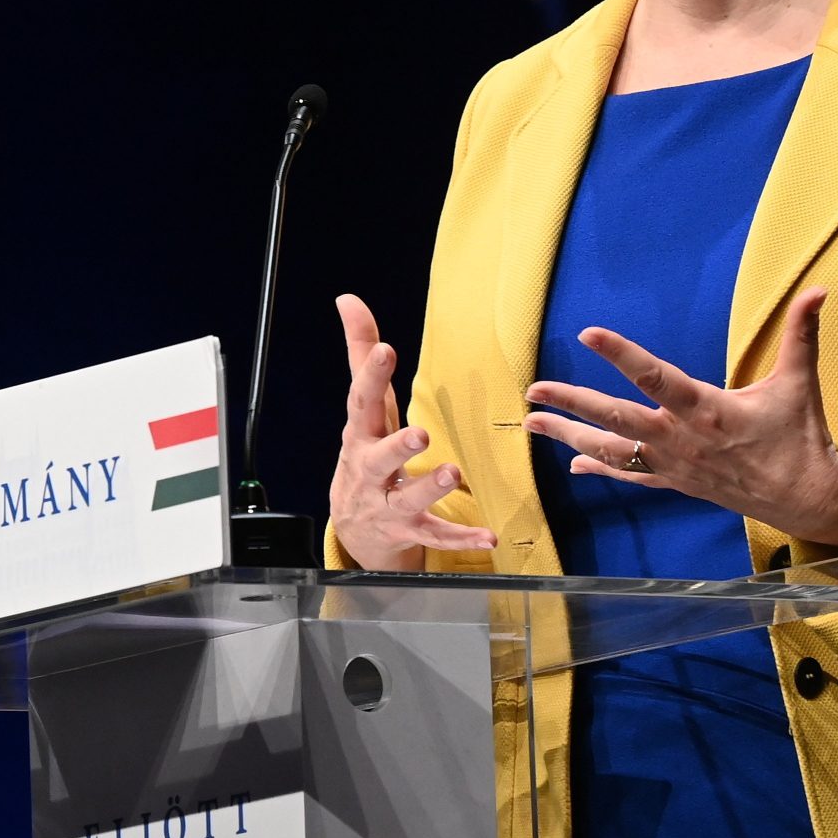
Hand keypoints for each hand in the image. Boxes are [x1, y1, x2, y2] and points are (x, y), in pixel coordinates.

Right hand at [328, 294, 496, 569]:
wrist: (356, 529)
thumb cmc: (366, 452)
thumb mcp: (366, 407)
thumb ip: (361, 353)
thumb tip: (348, 298)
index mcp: (360, 435)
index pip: (362, 402)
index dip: (371, 376)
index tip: (385, 350)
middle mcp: (369, 471)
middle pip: (378, 458)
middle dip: (397, 446)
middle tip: (419, 433)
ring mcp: (387, 505)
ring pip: (407, 499)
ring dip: (429, 487)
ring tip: (452, 473)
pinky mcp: (411, 532)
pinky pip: (436, 537)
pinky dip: (461, 538)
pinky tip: (489, 537)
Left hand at [522, 287, 837, 547]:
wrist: (807, 500)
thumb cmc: (801, 438)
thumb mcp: (801, 381)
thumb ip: (802, 332)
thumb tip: (819, 289)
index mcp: (708, 411)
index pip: (656, 377)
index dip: (621, 354)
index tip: (589, 333)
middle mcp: (682, 440)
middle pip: (616, 420)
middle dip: (572, 404)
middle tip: (534, 392)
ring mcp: (675, 466)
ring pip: (613, 452)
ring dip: (570, 437)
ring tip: (532, 425)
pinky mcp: (677, 484)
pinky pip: (632, 477)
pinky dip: (601, 468)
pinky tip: (574, 463)